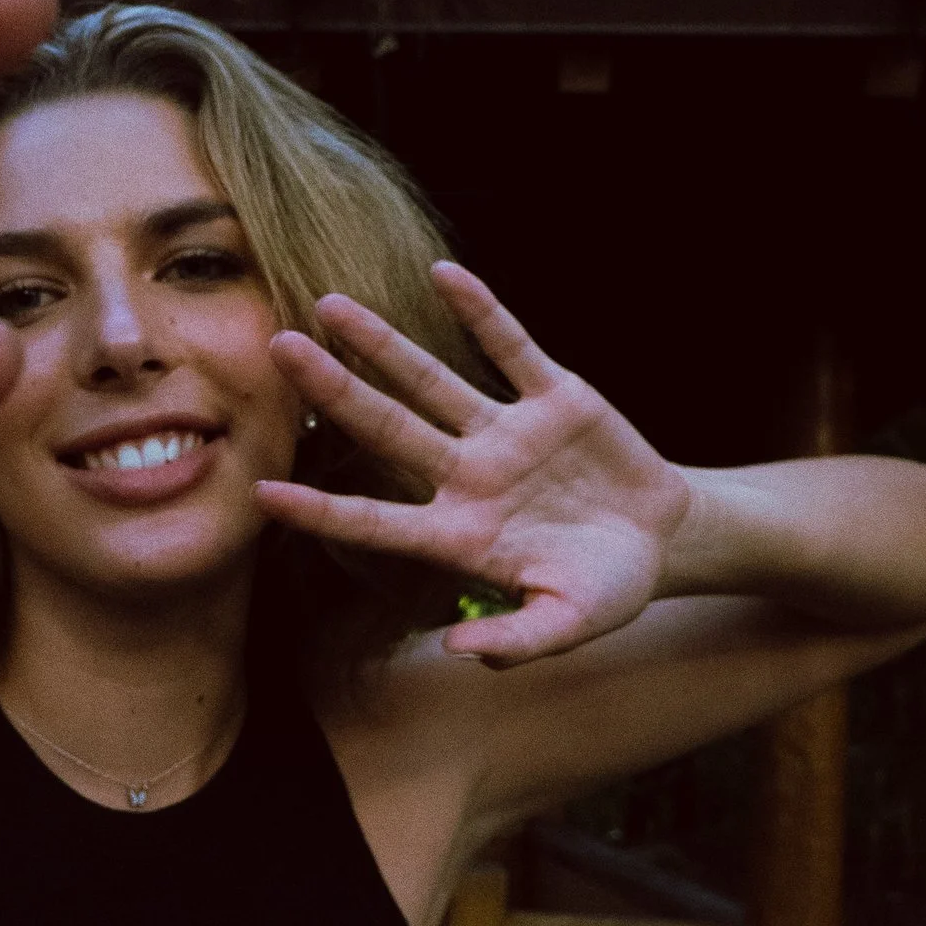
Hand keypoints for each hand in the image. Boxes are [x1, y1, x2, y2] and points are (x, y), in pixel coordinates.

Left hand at [257, 263, 691, 665]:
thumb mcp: (570, 623)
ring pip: (433, 380)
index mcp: (462, 535)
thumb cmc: (606, 588)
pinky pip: (510, 347)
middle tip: (276, 350)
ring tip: (330, 305)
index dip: (321, 510)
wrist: (663, 540)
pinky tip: (443, 275)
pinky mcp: (554, 398)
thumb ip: (519, 640)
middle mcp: (470, 477)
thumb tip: (461, 650)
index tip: (262, 493)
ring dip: (383, 344)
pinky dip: (481, 313)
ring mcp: (506, 433)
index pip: (375, 521)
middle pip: (387, 428)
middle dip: (335, 391)